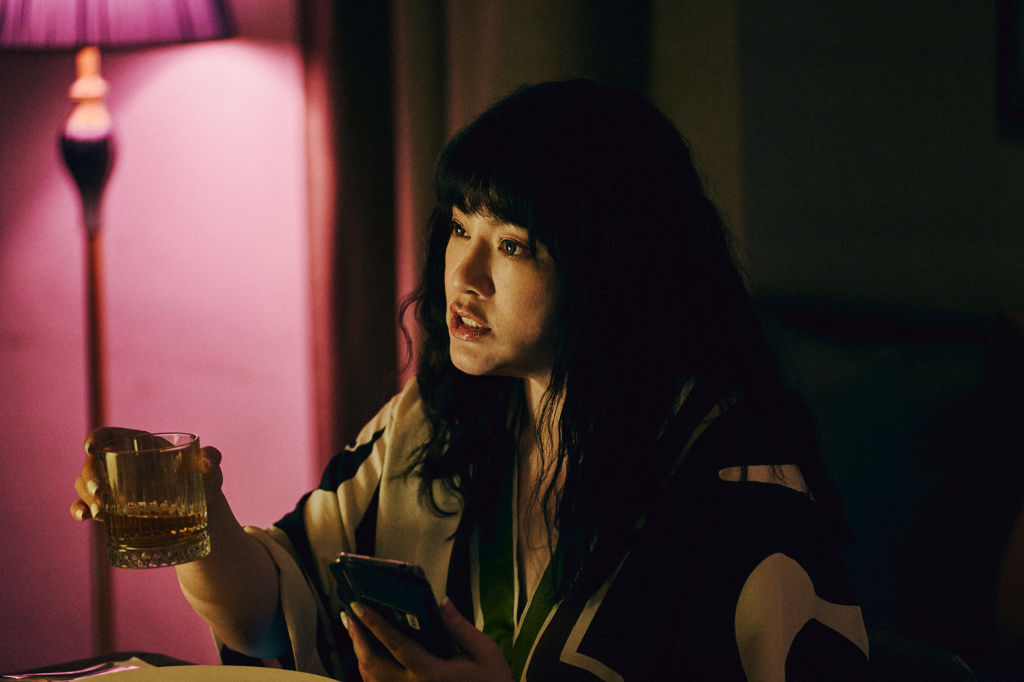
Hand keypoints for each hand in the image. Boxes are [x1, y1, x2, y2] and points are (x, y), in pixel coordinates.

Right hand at [70, 427, 222, 521]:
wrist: (199, 512)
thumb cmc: (201, 482)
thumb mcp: (209, 471)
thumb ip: (211, 460)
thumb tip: (210, 460)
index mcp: (140, 445)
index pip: (110, 435)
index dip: (96, 437)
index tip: (91, 447)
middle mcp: (120, 463)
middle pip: (92, 462)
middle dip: (89, 474)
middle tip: (99, 491)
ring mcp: (111, 485)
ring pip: (85, 484)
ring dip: (86, 495)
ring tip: (100, 510)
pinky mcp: (109, 507)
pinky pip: (84, 505)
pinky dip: (79, 510)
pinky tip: (84, 517)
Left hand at [345, 597, 513, 681]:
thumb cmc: (492, 681)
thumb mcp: (484, 652)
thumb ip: (459, 627)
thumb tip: (442, 601)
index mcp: (432, 673)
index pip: (396, 645)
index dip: (375, 624)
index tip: (359, 606)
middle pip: (373, 664)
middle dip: (357, 639)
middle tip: (349, 616)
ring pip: (372, 679)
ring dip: (360, 654)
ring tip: (355, 631)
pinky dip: (370, 672)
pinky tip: (369, 656)